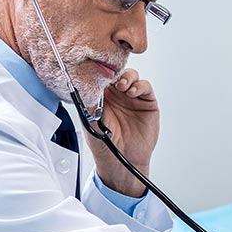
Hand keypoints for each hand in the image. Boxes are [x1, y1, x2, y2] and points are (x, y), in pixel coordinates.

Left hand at [87, 69, 159, 196]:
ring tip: (122, 87)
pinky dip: (140, 86)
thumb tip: (84, 88)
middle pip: (117, 72)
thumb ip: (87, 106)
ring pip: (131, 76)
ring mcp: (132, 97)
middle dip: (115, 71)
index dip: (101, 71)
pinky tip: (132, 93)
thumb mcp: (90, 123)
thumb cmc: (104, 144)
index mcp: (101, 96)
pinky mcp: (147, 102)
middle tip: (112, 77)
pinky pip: (145, 87)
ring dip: (127, 77)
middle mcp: (117, 94)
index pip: (101, 76)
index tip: (98, 70)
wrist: (122, 161)